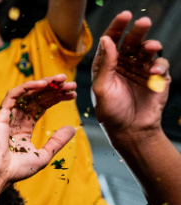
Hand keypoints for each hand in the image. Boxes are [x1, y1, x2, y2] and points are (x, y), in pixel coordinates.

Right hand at [0, 75, 76, 186]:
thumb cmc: (16, 169)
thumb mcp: (44, 155)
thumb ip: (57, 141)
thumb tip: (72, 128)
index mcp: (23, 128)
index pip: (42, 107)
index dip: (57, 99)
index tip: (72, 94)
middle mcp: (16, 119)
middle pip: (37, 98)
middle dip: (54, 89)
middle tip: (71, 84)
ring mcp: (8, 116)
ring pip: (27, 93)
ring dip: (44, 84)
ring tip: (61, 80)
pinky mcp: (1, 114)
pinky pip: (13, 95)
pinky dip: (27, 87)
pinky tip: (43, 84)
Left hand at [92, 12, 170, 137]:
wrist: (130, 130)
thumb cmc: (110, 112)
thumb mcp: (102, 88)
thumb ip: (105, 64)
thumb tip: (106, 40)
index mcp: (107, 65)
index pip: (111, 41)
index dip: (117, 27)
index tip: (124, 16)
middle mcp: (124, 64)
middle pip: (131, 42)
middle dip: (137, 31)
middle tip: (143, 22)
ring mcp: (141, 70)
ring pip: (148, 51)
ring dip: (150, 46)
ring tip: (151, 47)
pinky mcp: (157, 78)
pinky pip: (160, 65)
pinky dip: (159, 65)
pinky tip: (154, 71)